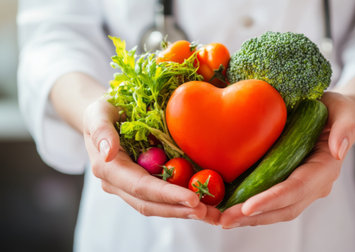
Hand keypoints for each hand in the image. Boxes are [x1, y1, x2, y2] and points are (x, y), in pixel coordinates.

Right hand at [82, 97, 220, 223]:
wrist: (103, 117)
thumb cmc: (103, 110)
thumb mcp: (98, 112)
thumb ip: (101, 130)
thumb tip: (108, 152)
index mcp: (108, 169)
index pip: (141, 187)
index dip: (167, 195)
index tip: (193, 199)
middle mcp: (118, 184)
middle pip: (150, 204)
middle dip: (179, 210)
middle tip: (208, 212)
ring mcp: (129, 187)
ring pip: (157, 206)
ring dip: (183, 212)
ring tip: (210, 213)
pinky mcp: (141, 185)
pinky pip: (161, 199)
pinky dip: (180, 204)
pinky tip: (202, 204)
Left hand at [219, 92, 354, 227]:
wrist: (330, 116)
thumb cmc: (335, 109)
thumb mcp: (345, 109)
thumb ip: (346, 126)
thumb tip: (338, 151)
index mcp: (325, 168)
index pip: (297, 188)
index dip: (273, 199)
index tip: (248, 207)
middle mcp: (313, 185)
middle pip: (283, 208)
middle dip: (254, 217)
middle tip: (224, 220)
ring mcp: (300, 189)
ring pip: (275, 211)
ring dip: (248, 219)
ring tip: (221, 220)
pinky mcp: (286, 185)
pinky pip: (269, 203)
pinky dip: (249, 211)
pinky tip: (228, 210)